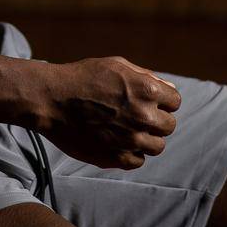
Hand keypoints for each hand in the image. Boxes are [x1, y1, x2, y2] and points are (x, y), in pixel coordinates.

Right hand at [35, 55, 181, 170]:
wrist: (51, 99)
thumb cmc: (83, 78)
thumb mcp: (116, 65)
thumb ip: (146, 77)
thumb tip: (168, 89)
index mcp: (147, 90)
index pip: (175, 102)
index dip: (163, 101)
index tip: (149, 102)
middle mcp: (143, 116)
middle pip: (169, 126)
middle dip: (156, 120)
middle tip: (136, 116)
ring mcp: (130, 139)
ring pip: (157, 146)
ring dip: (146, 138)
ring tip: (127, 129)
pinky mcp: (116, 157)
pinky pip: (138, 161)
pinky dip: (131, 153)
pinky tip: (117, 141)